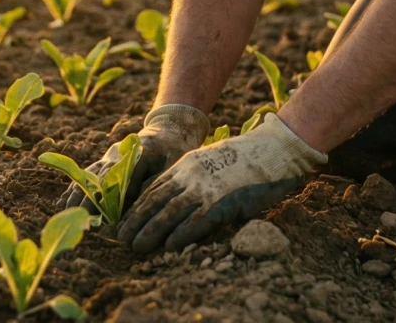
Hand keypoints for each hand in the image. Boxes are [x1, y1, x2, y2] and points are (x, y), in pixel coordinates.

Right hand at [59, 103, 209, 212]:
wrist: (166, 131)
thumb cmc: (173, 151)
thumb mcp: (172, 165)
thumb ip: (154, 182)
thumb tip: (137, 202)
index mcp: (139, 152)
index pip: (125, 177)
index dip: (118, 198)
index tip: (111, 218)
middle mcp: (120, 153)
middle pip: (102, 177)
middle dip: (92, 198)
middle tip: (83, 217)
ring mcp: (110, 156)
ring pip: (90, 175)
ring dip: (79, 194)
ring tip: (68, 211)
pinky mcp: (105, 160)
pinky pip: (87, 174)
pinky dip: (76, 188)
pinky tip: (63, 202)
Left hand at [116, 112, 325, 252]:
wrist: (274, 149)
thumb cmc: (248, 157)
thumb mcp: (213, 160)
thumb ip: (196, 175)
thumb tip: (184, 196)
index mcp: (187, 164)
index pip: (154, 187)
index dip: (137, 206)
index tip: (125, 220)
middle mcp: (190, 175)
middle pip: (154, 200)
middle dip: (136, 220)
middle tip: (121, 238)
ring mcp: (204, 188)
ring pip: (168, 212)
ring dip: (150, 231)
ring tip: (135, 247)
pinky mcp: (221, 202)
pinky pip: (195, 221)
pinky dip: (180, 234)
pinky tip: (169, 246)